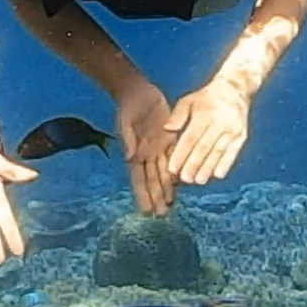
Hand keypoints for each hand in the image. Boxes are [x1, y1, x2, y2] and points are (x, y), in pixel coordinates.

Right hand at [115, 81, 175, 215]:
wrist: (137, 91)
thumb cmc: (128, 106)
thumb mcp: (125, 120)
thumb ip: (128, 138)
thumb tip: (130, 157)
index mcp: (135, 152)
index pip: (139, 178)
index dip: (143, 194)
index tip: (146, 210)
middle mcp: (146, 154)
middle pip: (152, 180)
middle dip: (155, 197)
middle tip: (160, 215)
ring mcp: (157, 148)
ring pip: (163, 174)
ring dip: (166, 190)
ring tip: (169, 206)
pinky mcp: (167, 140)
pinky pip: (173, 159)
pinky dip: (176, 172)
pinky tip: (181, 184)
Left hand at [165, 79, 250, 184]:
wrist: (235, 89)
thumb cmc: (206, 98)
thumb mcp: (189, 100)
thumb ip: (178, 115)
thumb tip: (167, 129)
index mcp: (204, 113)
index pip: (190, 138)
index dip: (181, 155)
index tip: (173, 168)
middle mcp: (220, 122)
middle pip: (204, 148)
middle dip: (193, 165)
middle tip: (184, 179)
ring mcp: (233, 130)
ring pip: (218, 152)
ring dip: (208, 168)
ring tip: (198, 180)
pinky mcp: (242, 136)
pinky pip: (233, 153)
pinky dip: (225, 165)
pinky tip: (216, 175)